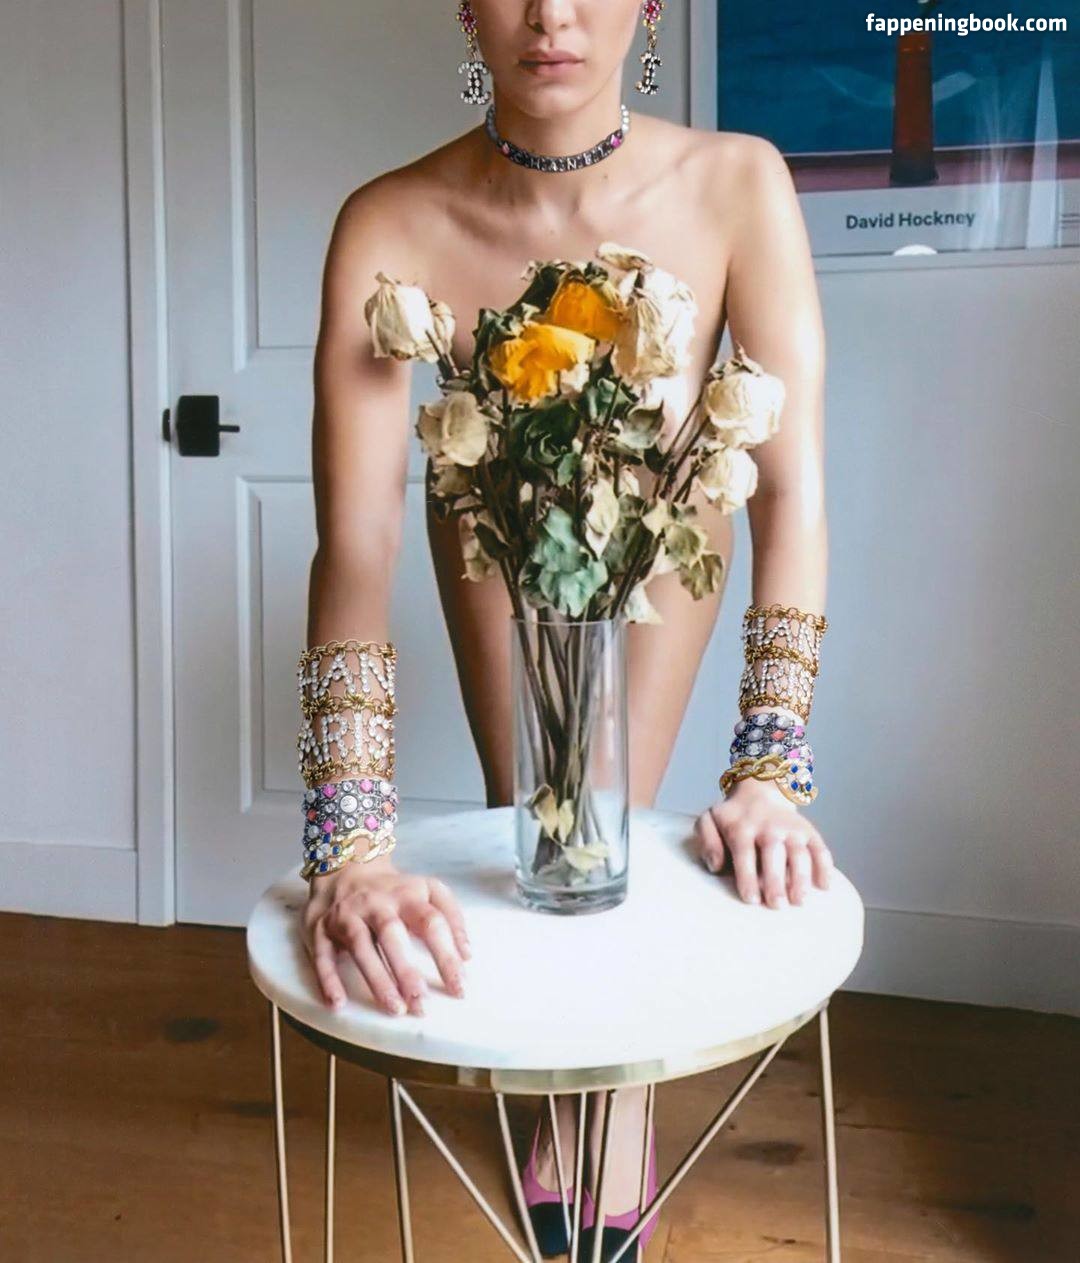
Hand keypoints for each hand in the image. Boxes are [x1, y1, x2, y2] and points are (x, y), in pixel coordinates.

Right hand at [301, 853, 470, 1015]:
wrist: (345, 866)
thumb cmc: (395, 891)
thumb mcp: (428, 890)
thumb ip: (452, 917)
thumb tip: (467, 955)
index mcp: (408, 896)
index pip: (431, 923)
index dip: (446, 955)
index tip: (459, 988)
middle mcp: (377, 904)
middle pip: (392, 935)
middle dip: (406, 970)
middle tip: (421, 1003)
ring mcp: (347, 915)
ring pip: (360, 946)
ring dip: (376, 978)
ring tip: (394, 1008)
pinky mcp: (320, 928)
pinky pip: (322, 954)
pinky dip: (328, 978)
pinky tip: (337, 1003)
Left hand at [695, 775, 833, 907]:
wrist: (758, 793)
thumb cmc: (732, 818)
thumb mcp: (709, 821)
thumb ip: (707, 841)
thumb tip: (715, 866)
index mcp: (741, 827)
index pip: (744, 852)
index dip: (748, 876)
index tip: (751, 899)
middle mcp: (768, 827)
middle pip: (774, 853)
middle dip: (776, 880)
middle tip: (777, 905)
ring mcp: (791, 829)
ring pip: (799, 852)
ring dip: (801, 876)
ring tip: (799, 901)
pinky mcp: (808, 832)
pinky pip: (820, 848)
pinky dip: (825, 866)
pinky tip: (824, 886)